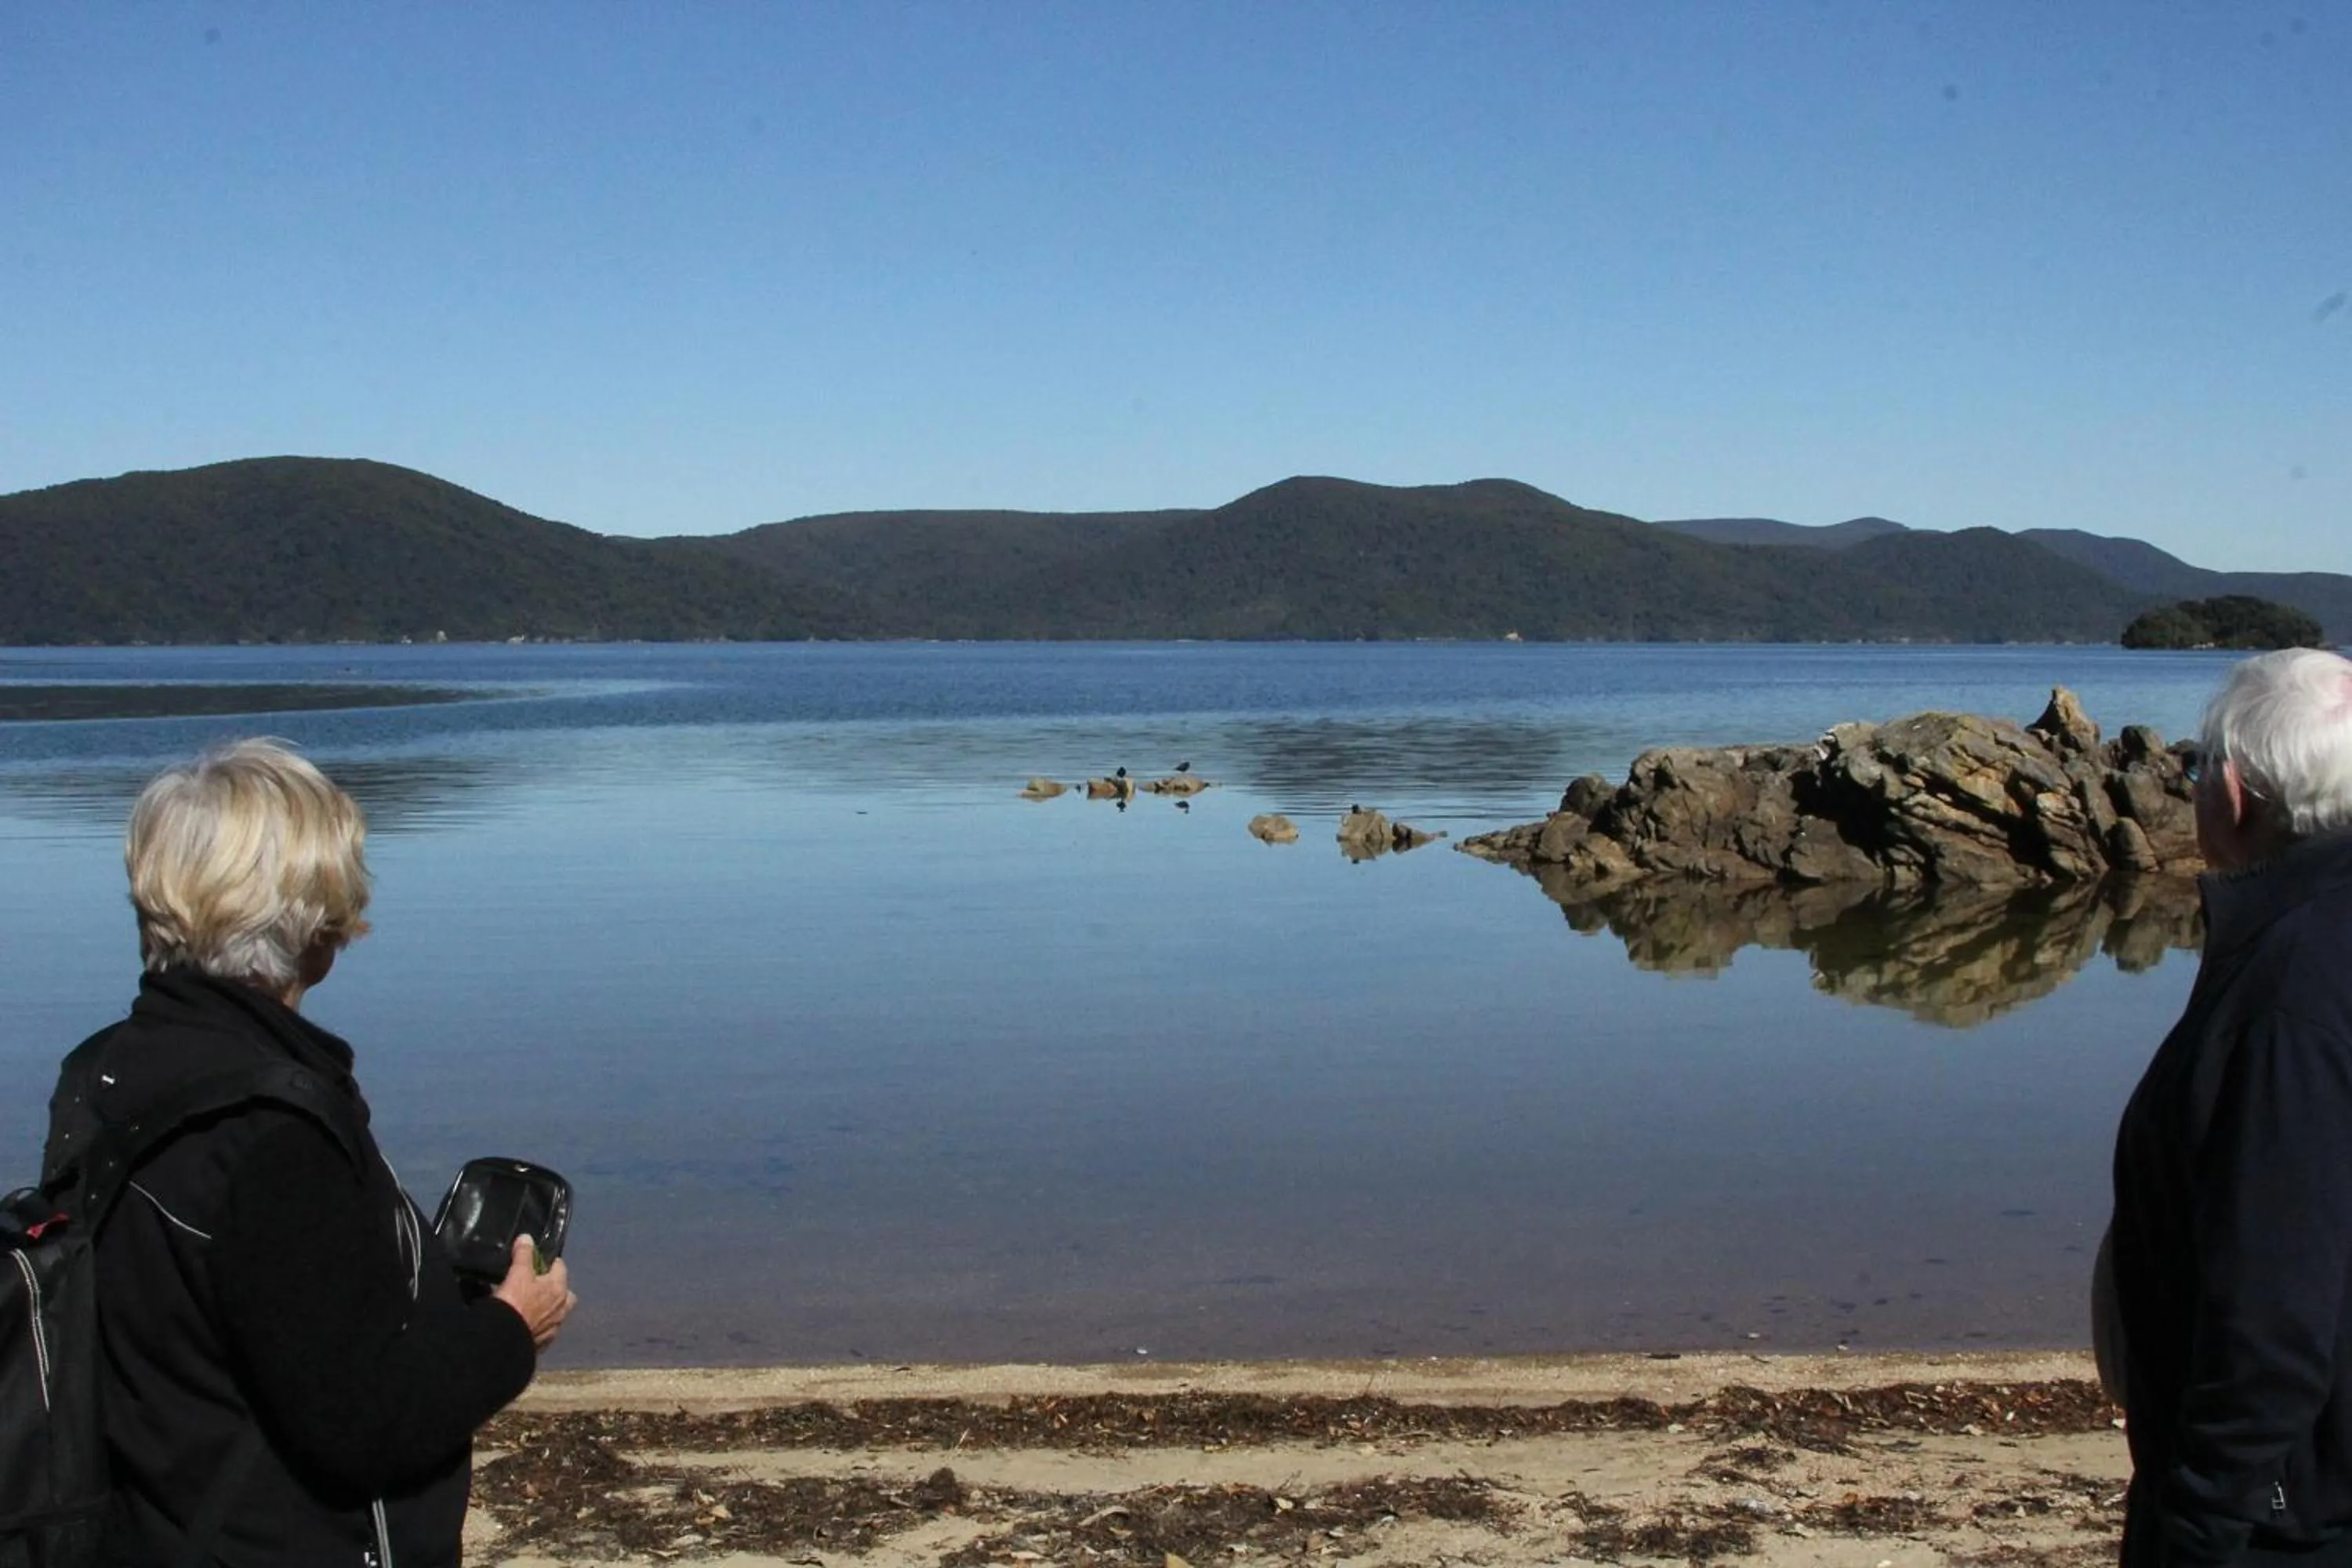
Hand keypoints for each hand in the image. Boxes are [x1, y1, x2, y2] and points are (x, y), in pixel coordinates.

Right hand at [491, 1234, 574, 1351]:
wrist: (505, 1340)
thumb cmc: (515, 1302)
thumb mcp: (518, 1273)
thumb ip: (524, 1254)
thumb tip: (527, 1238)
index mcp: (559, 1288)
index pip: (560, 1267)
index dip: (549, 1262)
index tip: (538, 1261)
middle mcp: (562, 1308)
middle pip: (565, 1293)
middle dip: (555, 1288)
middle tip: (537, 1286)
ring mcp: (554, 1327)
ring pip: (556, 1313)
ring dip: (548, 1308)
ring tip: (530, 1306)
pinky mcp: (544, 1343)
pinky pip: (544, 1330)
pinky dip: (538, 1326)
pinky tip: (526, 1324)